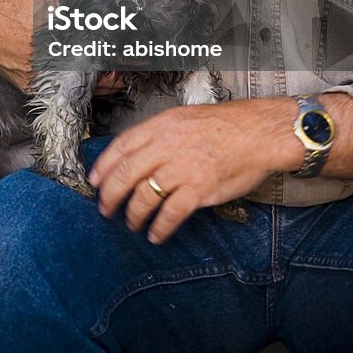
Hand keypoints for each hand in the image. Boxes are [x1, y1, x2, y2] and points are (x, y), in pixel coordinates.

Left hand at [89, 98, 301, 243]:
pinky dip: (159, 227)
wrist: (258, 133)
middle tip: (105, 209)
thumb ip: (159, 134)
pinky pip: (170, 214)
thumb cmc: (225, 125)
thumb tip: (138, 152)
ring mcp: (182, 168)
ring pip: (144, 196)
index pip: (121, 146)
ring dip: (133, 214)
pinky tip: (156, 234)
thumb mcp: (184, 117)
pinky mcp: (198, 189)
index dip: (103, 166)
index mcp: (161, 126)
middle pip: (126, 174)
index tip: (95, 181)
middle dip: (110, 195)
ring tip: (132, 223)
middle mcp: (166, 146)